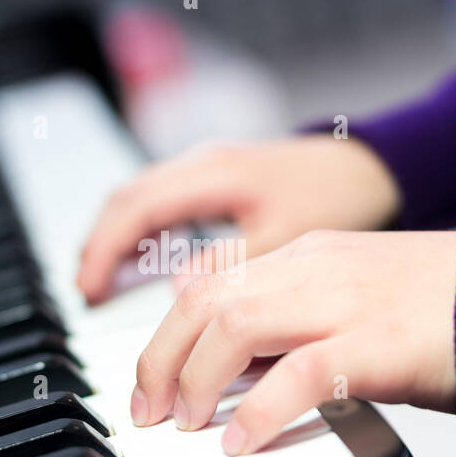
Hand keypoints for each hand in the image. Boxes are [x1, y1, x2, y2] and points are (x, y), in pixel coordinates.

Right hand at [76, 135, 401, 302]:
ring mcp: (207, 169)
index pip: (135, 207)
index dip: (105, 250)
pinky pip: (161, 202)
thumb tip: (178, 292)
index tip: (89, 290)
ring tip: (101, 281)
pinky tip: (140, 260)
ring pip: (140, 198)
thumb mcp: (286, 236)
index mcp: (213, 173)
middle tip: (85, 291)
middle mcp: (202, 164)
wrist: (370, 165)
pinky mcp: (217, 180)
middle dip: (99, 244)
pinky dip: (141, 231)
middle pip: (127, 199)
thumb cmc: (337, 196)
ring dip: (116, 237)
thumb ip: (232, 263)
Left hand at [128, 229, 455, 455]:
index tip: (153, 382)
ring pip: (234, 326)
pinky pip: (297, 374)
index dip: (167, 334)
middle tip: (149, 412)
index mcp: (308, 257)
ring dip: (196, 380)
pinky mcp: (377, 342)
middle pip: (204, 300)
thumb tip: (243, 375)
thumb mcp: (356, 303)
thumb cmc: (449, 309)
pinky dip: (258, 412)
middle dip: (161, 358)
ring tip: (185, 425)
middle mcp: (315, 268)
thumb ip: (300, 327)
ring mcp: (345, 300)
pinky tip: (241, 443)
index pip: (209, 283)